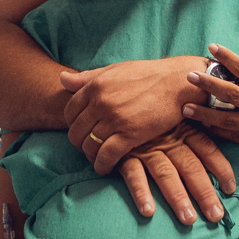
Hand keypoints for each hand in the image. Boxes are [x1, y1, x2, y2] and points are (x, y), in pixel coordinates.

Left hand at [61, 57, 207, 174]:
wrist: (177, 83)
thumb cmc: (148, 75)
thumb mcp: (114, 70)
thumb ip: (87, 77)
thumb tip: (62, 78)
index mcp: (95, 86)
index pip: (69, 112)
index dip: (72, 125)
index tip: (81, 131)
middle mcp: (101, 102)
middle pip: (77, 131)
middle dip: (80, 143)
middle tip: (88, 147)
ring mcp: (115, 119)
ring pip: (90, 146)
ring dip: (91, 156)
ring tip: (97, 158)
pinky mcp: (130, 134)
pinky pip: (107, 155)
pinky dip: (102, 165)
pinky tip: (105, 168)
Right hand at [113, 123, 233, 224]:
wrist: (116, 104)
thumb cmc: (151, 114)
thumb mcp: (175, 114)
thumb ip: (194, 126)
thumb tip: (219, 135)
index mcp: (184, 129)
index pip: (207, 149)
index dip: (220, 168)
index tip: (231, 189)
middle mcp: (168, 140)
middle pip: (191, 167)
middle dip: (205, 192)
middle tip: (216, 216)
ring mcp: (147, 148)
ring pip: (166, 174)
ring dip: (178, 198)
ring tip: (188, 220)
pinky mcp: (124, 155)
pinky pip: (133, 175)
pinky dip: (141, 192)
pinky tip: (148, 211)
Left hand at [182, 44, 238, 166]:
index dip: (228, 57)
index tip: (212, 47)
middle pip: (230, 93)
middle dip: (208, 84)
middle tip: (189, 76)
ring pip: (225, 119)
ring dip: (204, 113)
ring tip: (185, 108)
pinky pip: (232, 136)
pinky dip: (216, 131)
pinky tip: (202, 126)